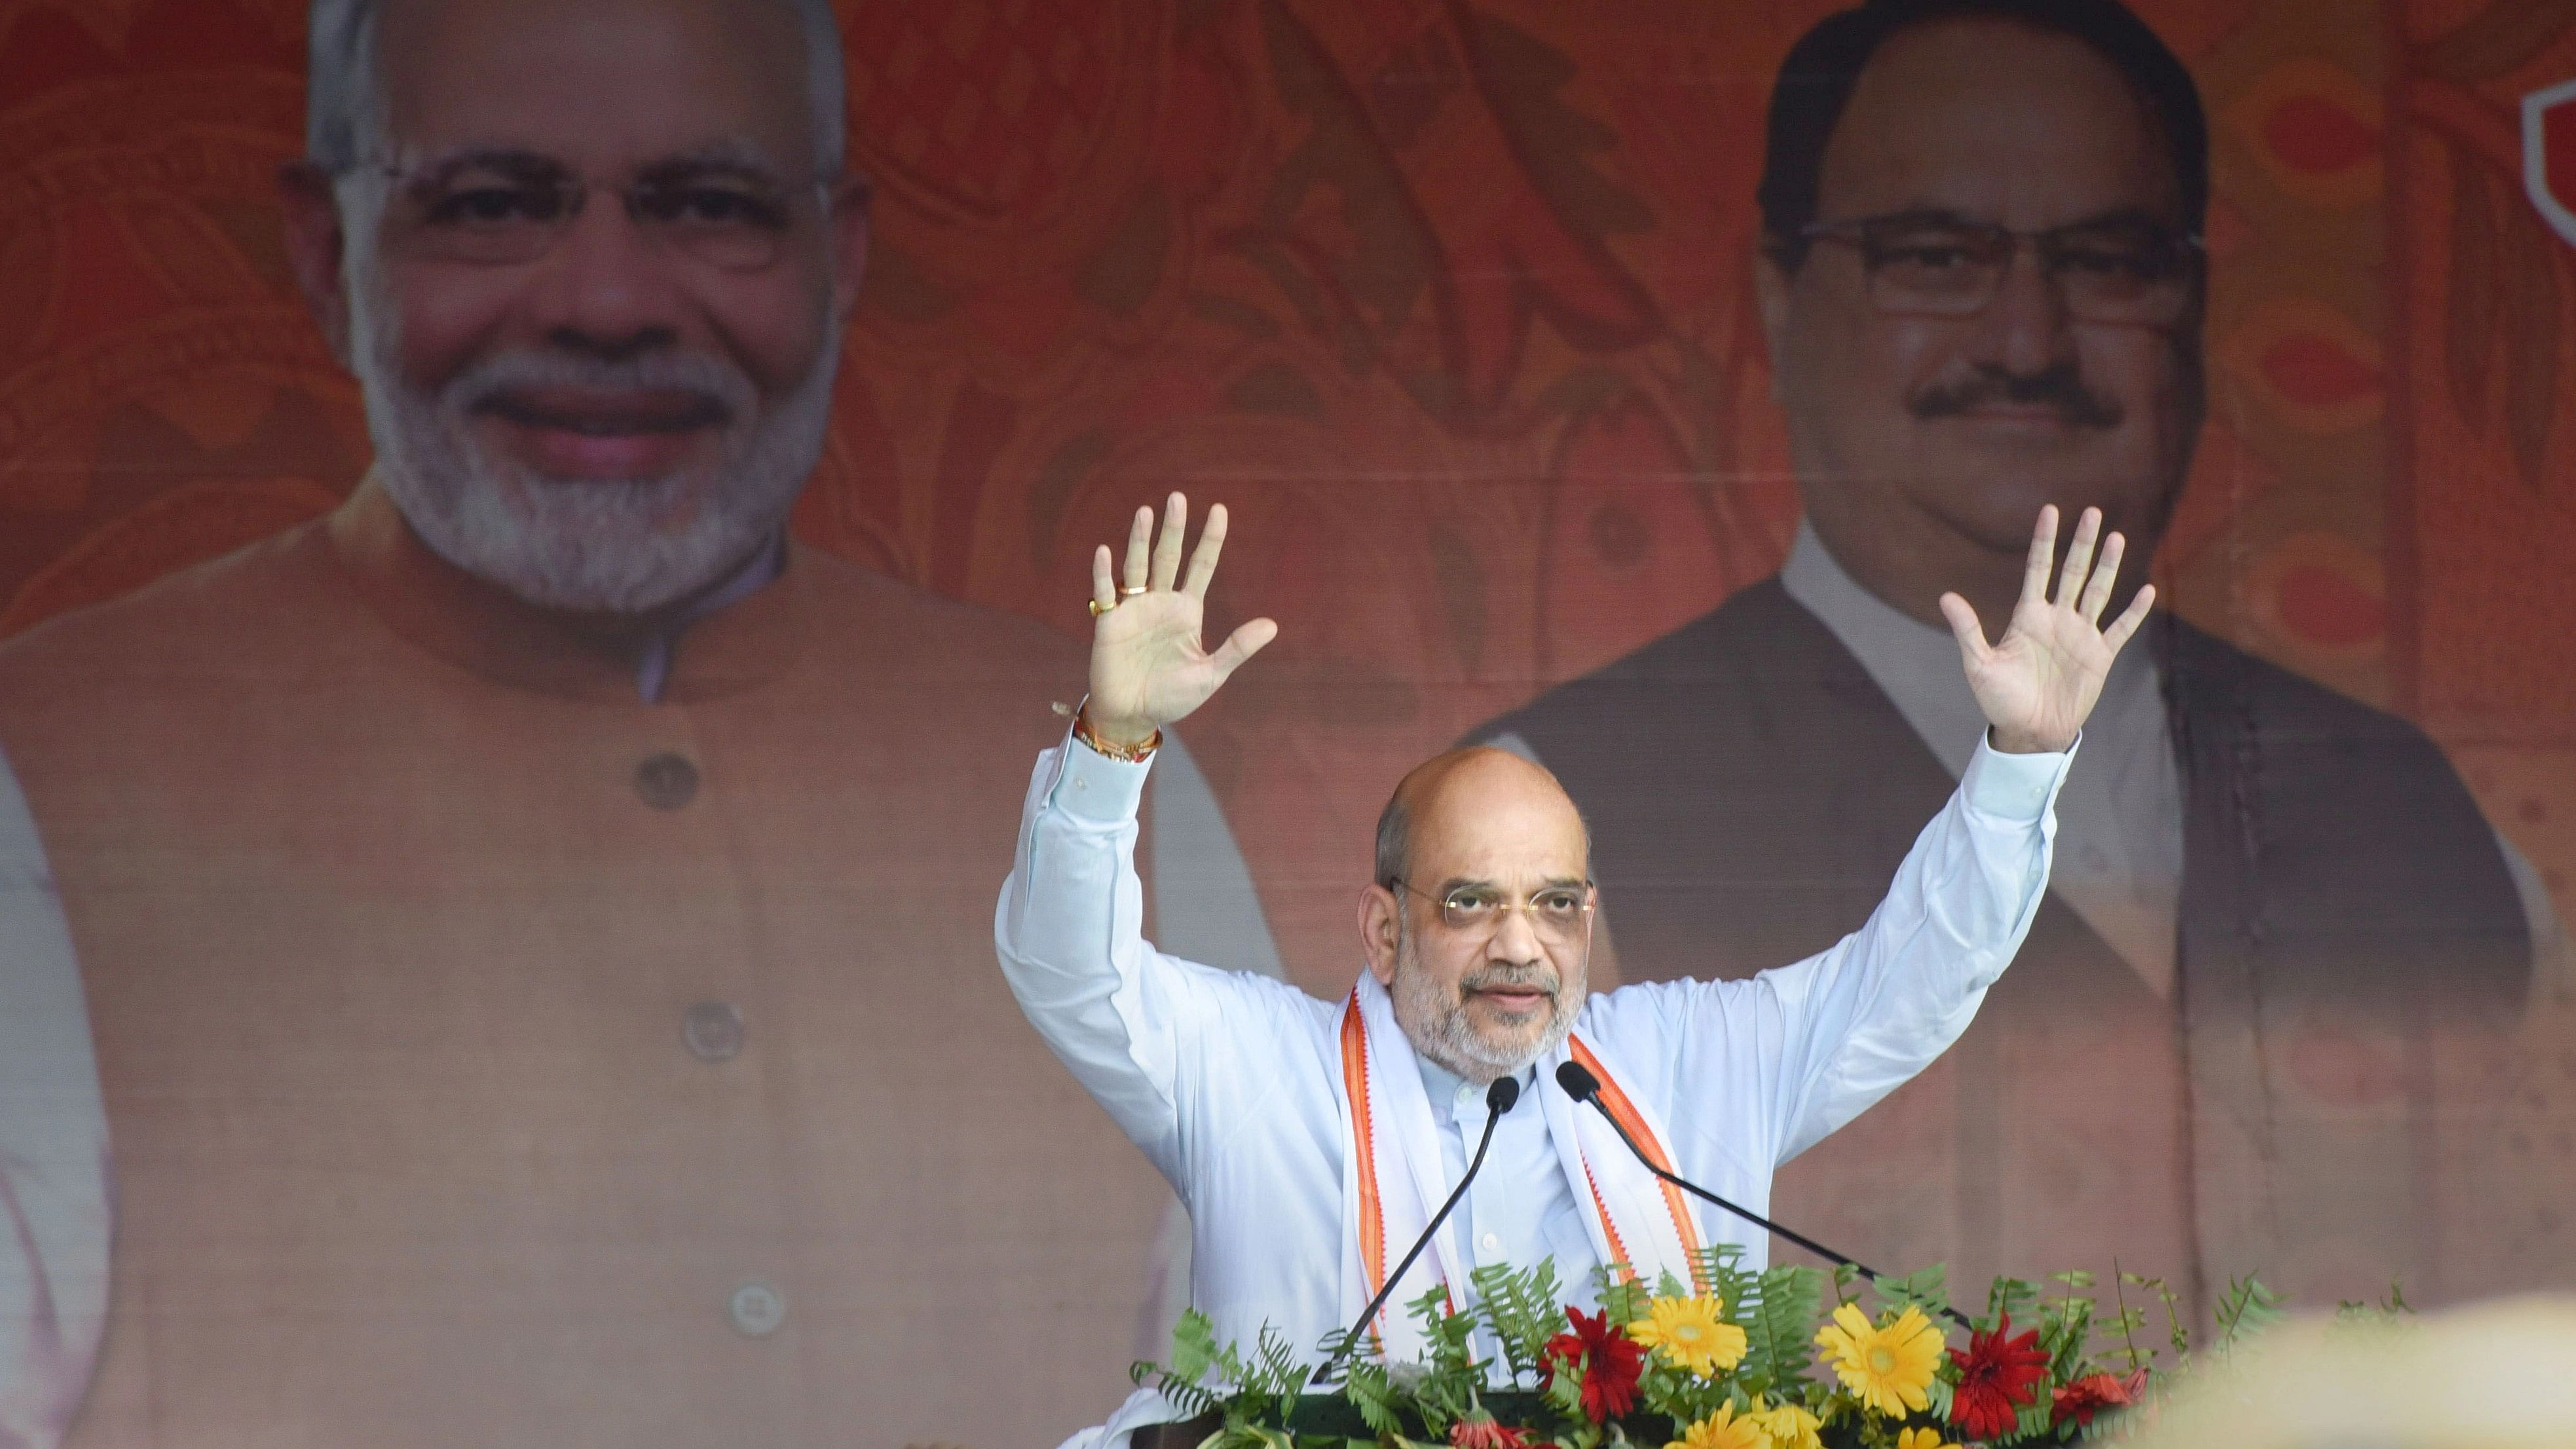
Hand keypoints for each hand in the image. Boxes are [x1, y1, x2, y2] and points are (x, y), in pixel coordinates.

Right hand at [1084, 493, 1277, 745]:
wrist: (1133, 715)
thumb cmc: (1172, 696)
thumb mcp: (1210, 674)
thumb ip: (1237, 648)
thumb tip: (1272, 625)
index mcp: (1187, 610)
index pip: (1201, 566)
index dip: (1210, 539)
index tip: (1219, 509)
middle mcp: (1161, 602)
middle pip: (1168, 557)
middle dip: (1173, 529)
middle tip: (1177, 497)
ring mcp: (1134, 609)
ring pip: (1138, 567)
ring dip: (1140, 540)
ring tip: (1146, 512)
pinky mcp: (1109, 622)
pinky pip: (1105, 593)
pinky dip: (1104, 574)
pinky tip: (1106, 552)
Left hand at [1937, 505, 2154, 754]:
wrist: (2029, 731)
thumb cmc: (2000, 699)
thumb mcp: (1979, 664)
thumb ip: (1968, 630)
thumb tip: (1946, 597)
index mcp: (2028, 616)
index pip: (2039, 568)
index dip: (2044, 541)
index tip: (2050, 511)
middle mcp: (2056, 618)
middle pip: (2073, 572)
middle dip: (2082, 543)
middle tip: (2093, 512)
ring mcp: (2080, 635)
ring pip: (2099, 591)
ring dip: (2108, 566)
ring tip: (2117, 537)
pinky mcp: (2100, 655)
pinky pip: (2120, 628)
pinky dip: (2134, 611)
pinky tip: (2147, 590)